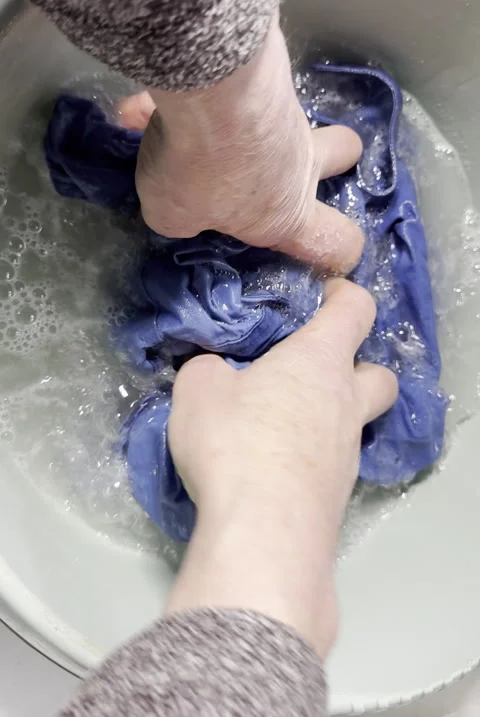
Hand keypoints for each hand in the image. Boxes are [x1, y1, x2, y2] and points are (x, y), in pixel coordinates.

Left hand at [123, 19, 363, 274]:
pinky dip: (190, 102)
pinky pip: (223, 93)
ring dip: (226, 128)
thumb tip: (181, 210)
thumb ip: (180, 220)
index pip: (336, 242)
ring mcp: (286, 115)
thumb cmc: (200, 169)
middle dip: (333, 158)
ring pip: (275, 119)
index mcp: (284, 215)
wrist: (211, 83)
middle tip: (286, 162)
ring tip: (168, 130)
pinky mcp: (266, 73)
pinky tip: (143, 107)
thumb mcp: (171, 216)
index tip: (327, 252)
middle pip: (343, 155)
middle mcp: (296, 165)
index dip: (336, 252)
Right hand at [166, 280, 397, 656]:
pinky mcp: (338, 496)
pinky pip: (332, 462)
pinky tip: (274, 465)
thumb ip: (209, 369)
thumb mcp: (198, 389)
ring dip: (329, 416)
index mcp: (320, 360)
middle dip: (358, 366)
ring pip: (355, 423)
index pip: (357, 309)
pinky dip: (311, 455)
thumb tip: (217, 372)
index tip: (322, 295)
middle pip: (380, 375)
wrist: (263, 531)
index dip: (344, 295)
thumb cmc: (234, 442)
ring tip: (280, 423)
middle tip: (315, 371)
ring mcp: (348, 454)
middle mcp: (346, 403)